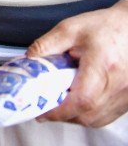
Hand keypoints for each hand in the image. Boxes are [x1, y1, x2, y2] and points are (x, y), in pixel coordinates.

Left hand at [26, 0, 127, 126]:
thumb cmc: (104, 26)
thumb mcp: (69, 29)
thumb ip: (46, 45)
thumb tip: (28, 62)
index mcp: (103, 65)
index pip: (82, 99)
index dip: (59, 110)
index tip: (41, 110)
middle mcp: (119, 85)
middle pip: (88, 115)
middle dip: (63, 114)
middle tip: (46, 105)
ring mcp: (126, 95)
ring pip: (97, 119)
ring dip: (75, 116)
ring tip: (60, 102)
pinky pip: (106, 116)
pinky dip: (89, 114)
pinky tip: (78, 102)